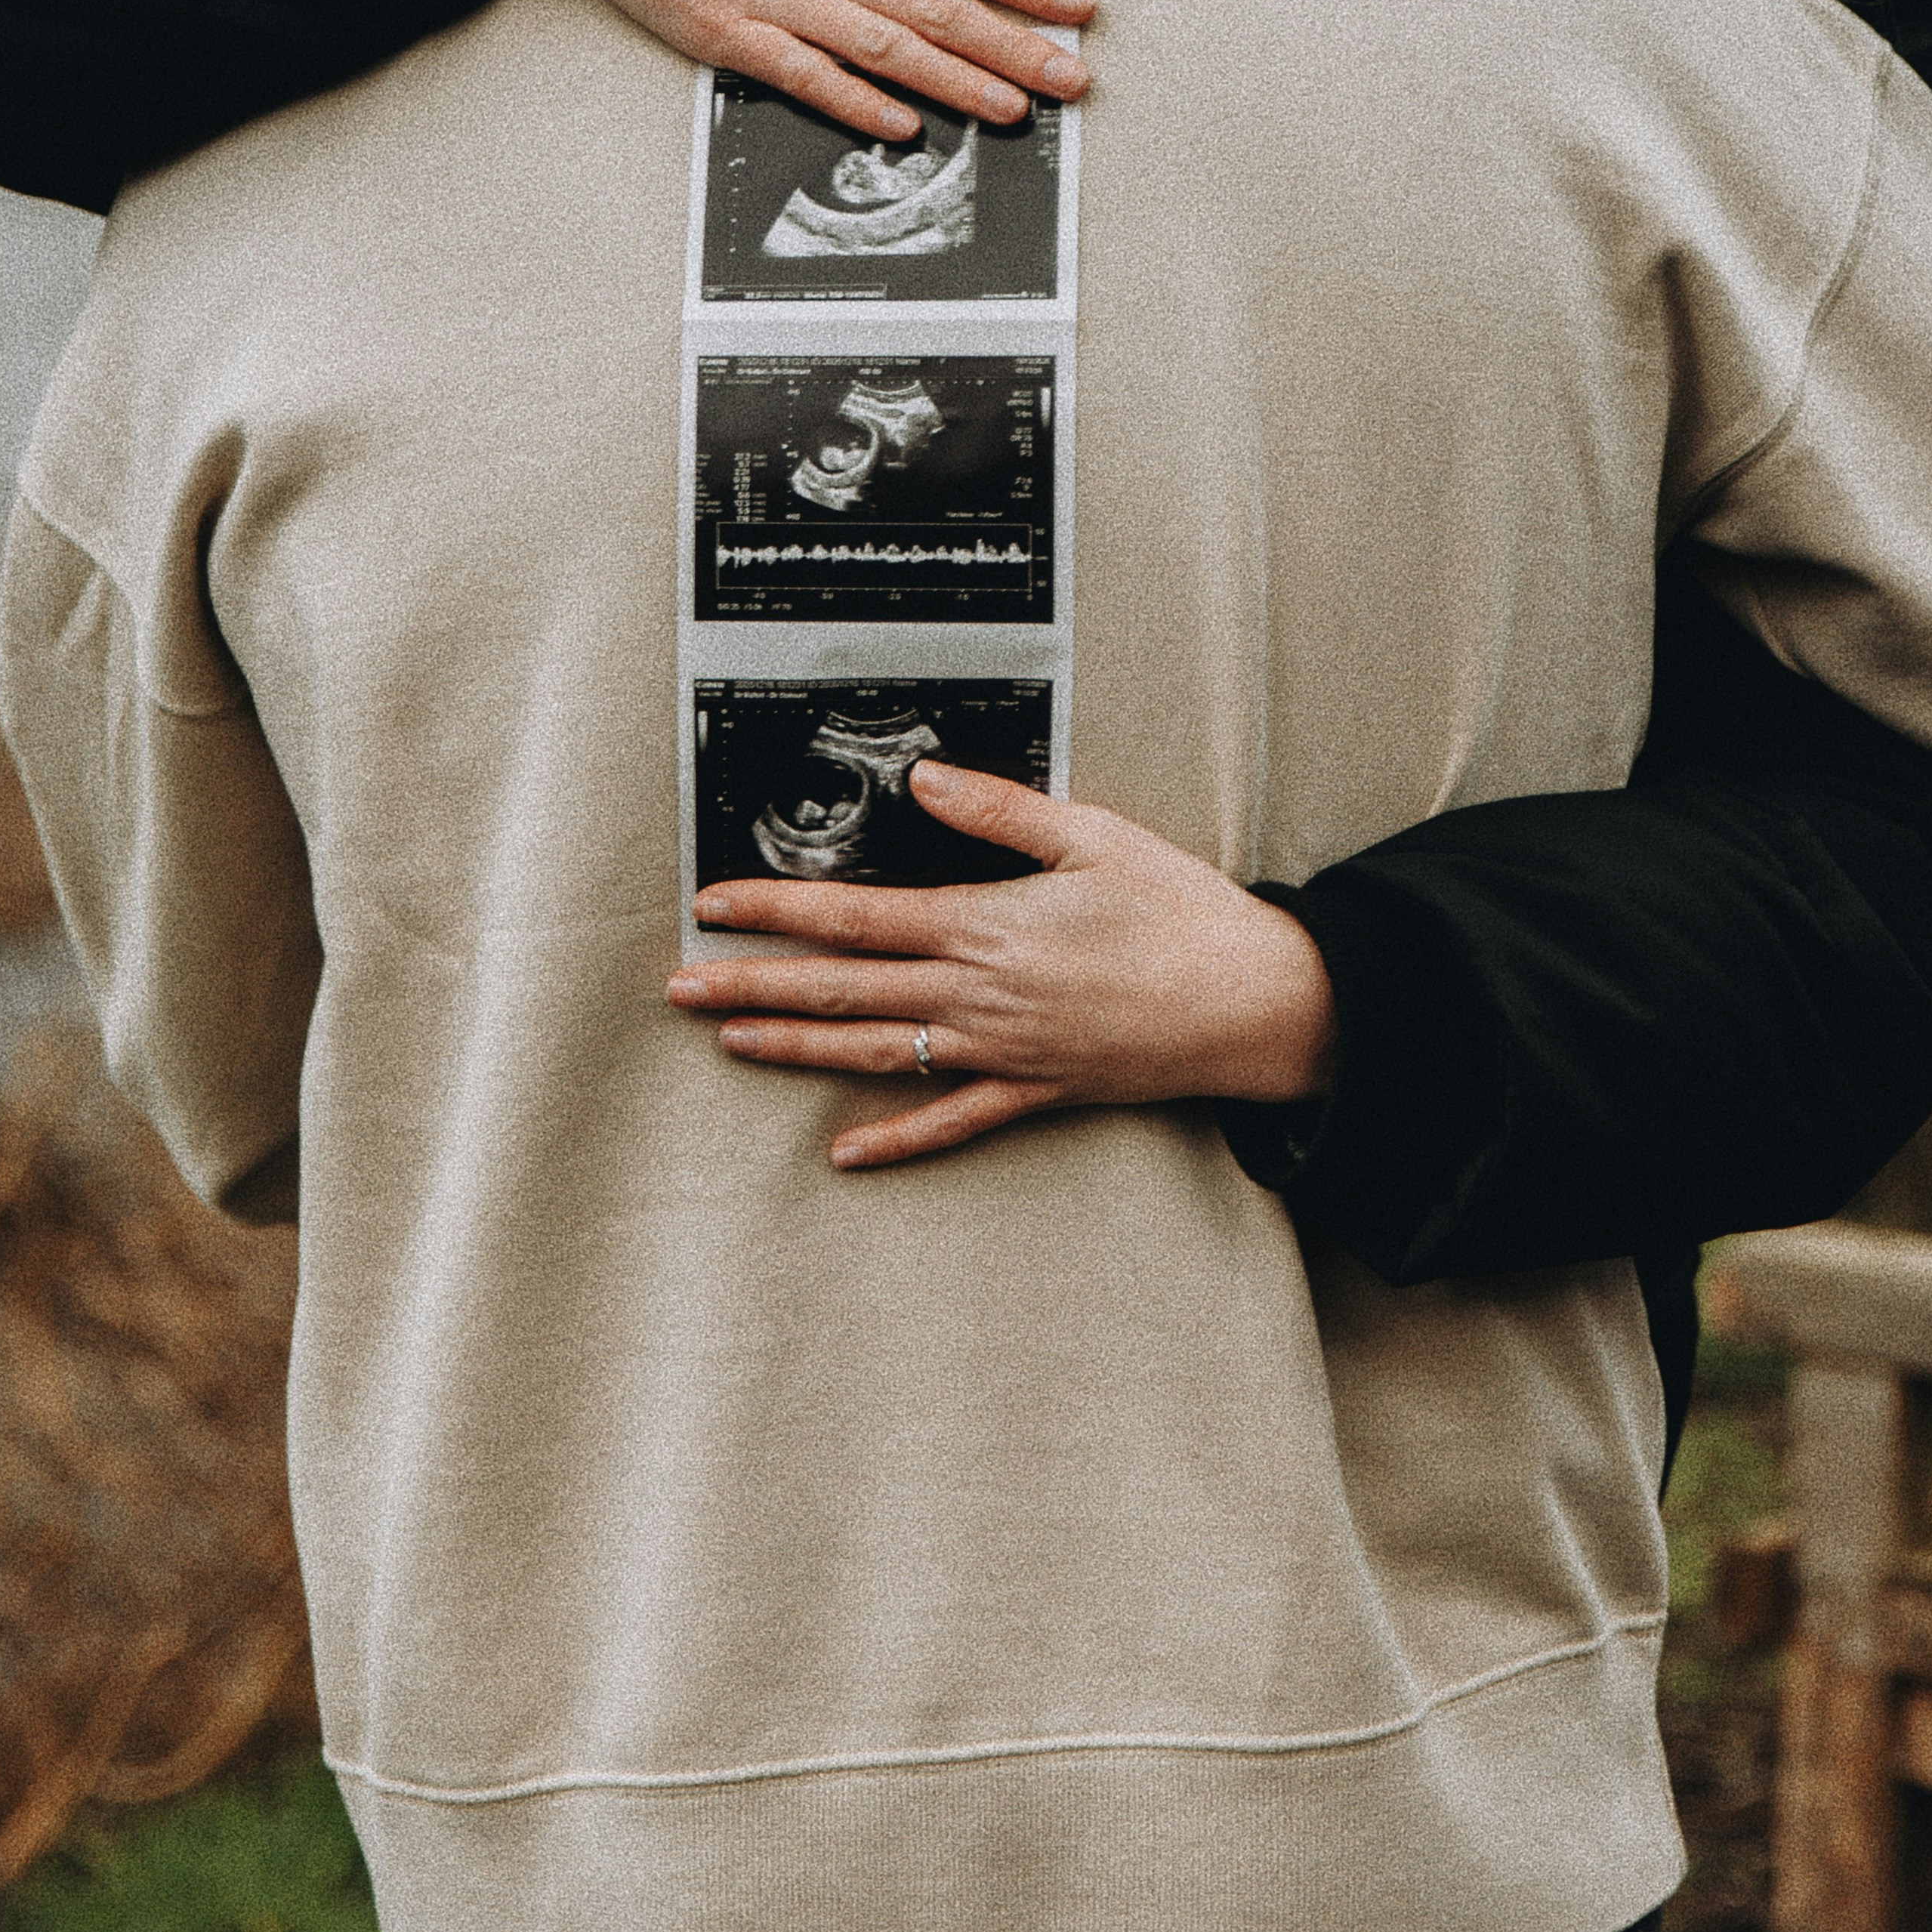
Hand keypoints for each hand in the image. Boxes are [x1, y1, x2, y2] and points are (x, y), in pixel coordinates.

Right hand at [365, 0, 1095, 141]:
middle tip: (1076, 80)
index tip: (1081, 3)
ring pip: (884, 48)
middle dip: (1014, 46)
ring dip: (955, 83)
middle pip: (936, 7)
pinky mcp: (725, 36)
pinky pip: (802, 76)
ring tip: (1015, 112)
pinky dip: (855, 101)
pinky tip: (904, 126)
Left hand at [665, 762, 1338, 1171]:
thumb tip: (925, 779)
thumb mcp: (1094, 836)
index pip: (854, 917)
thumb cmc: (1179, 913)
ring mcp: (1003, 1050)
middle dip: (753, 985)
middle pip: (842, 990)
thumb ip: (1000, 810)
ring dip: (797, 1050)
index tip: (713, 905)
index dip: (775, 911)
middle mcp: (980, 994)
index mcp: (986, 924)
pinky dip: (898, 1139)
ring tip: (729, 1042)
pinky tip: (845, 1152)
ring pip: (878, 1053)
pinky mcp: (1037, 1091)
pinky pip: (953, 1122)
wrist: (1253, 1001)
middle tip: (679, 986)